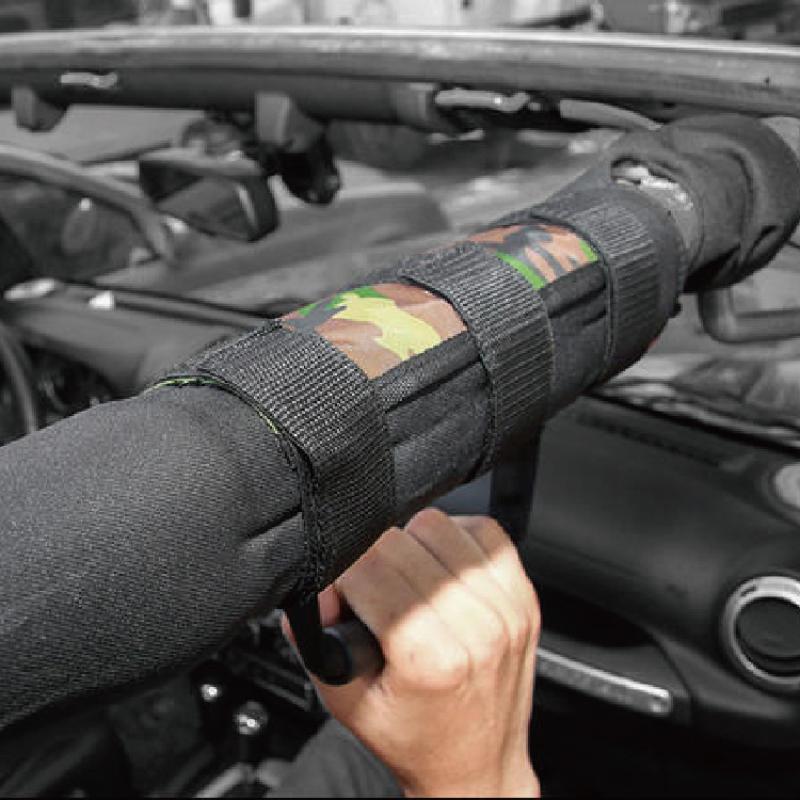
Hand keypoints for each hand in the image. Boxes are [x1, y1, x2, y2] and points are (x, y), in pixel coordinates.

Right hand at [288, 509, 540, 797]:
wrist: (477, 766)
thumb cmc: (416, 737)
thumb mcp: (347, 701)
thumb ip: (316, 641)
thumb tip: (314, 590)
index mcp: (431, 659)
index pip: (368, 569)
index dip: (341, 574)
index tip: (339, 593)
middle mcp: (477, 628)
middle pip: (401, 540)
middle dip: (371, 558)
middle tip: (369, 592)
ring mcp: (506, 608)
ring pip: (439, 525)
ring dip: (412, 545)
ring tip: (406, 581)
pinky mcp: (523, 596)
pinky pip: (484, 531)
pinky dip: (456, 540)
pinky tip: (441, 570)